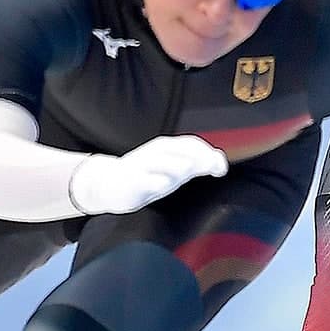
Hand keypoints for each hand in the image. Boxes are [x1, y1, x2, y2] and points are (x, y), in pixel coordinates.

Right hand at [69, 134, 228, 214]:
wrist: (107, 184)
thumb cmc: (147, 176)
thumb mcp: (174, 168)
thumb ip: (196, 164)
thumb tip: (221, 163)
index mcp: (166, 148)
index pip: (192, 144)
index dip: (209, 154)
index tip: (220, 170)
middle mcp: (156, 153)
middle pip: (181, 151)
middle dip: (199, 159)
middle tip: (209, 169)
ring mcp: (143, 166)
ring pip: (165, 162)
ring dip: (178, 167)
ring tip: (187, 172)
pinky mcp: (131, 181)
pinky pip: (146, 180)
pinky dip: (155, 181)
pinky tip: (162, 185)